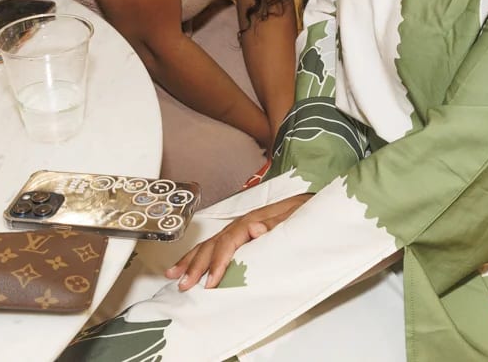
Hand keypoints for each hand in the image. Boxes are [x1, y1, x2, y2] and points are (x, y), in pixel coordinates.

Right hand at [166, 194, 312, 289]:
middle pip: (215, 243)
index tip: (210, 282)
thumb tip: (255, 230)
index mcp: (255, 219)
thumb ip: (277, 224)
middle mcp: (245, 222)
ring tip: (174, 274)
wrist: (312, 202)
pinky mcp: (242, 232)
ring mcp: (241, 226)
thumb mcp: (297, 217)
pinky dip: (200, 253)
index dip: (218, 262)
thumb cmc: (306, 211)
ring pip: (211, 242)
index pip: (230, 241)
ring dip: (192, 259)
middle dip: (197, 264)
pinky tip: (189, 262)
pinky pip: (216, 243)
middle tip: (184, 284)